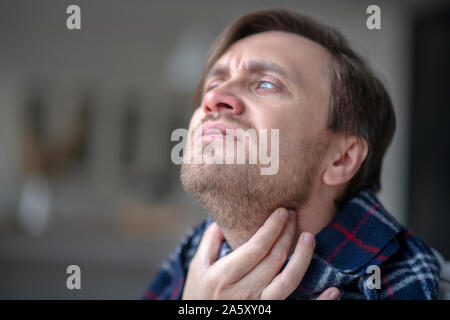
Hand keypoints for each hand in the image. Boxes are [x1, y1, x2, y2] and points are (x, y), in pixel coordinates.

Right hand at [182, 208, 339, 299]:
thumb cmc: (198, 296)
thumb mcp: (198, 269)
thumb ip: (210, 243)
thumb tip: (222, 218)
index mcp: (224, 277)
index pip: (255, 247)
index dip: (272, 228)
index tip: (282, 211)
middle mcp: (243, 293)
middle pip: (274, 259)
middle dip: (287, 233)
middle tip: (294, 214)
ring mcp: (258, 308)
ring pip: (288, 281)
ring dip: (302, 257)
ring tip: (309, 237)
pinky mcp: (269, 317)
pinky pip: (298, 310)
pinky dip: (319, 303)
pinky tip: (333, 290)